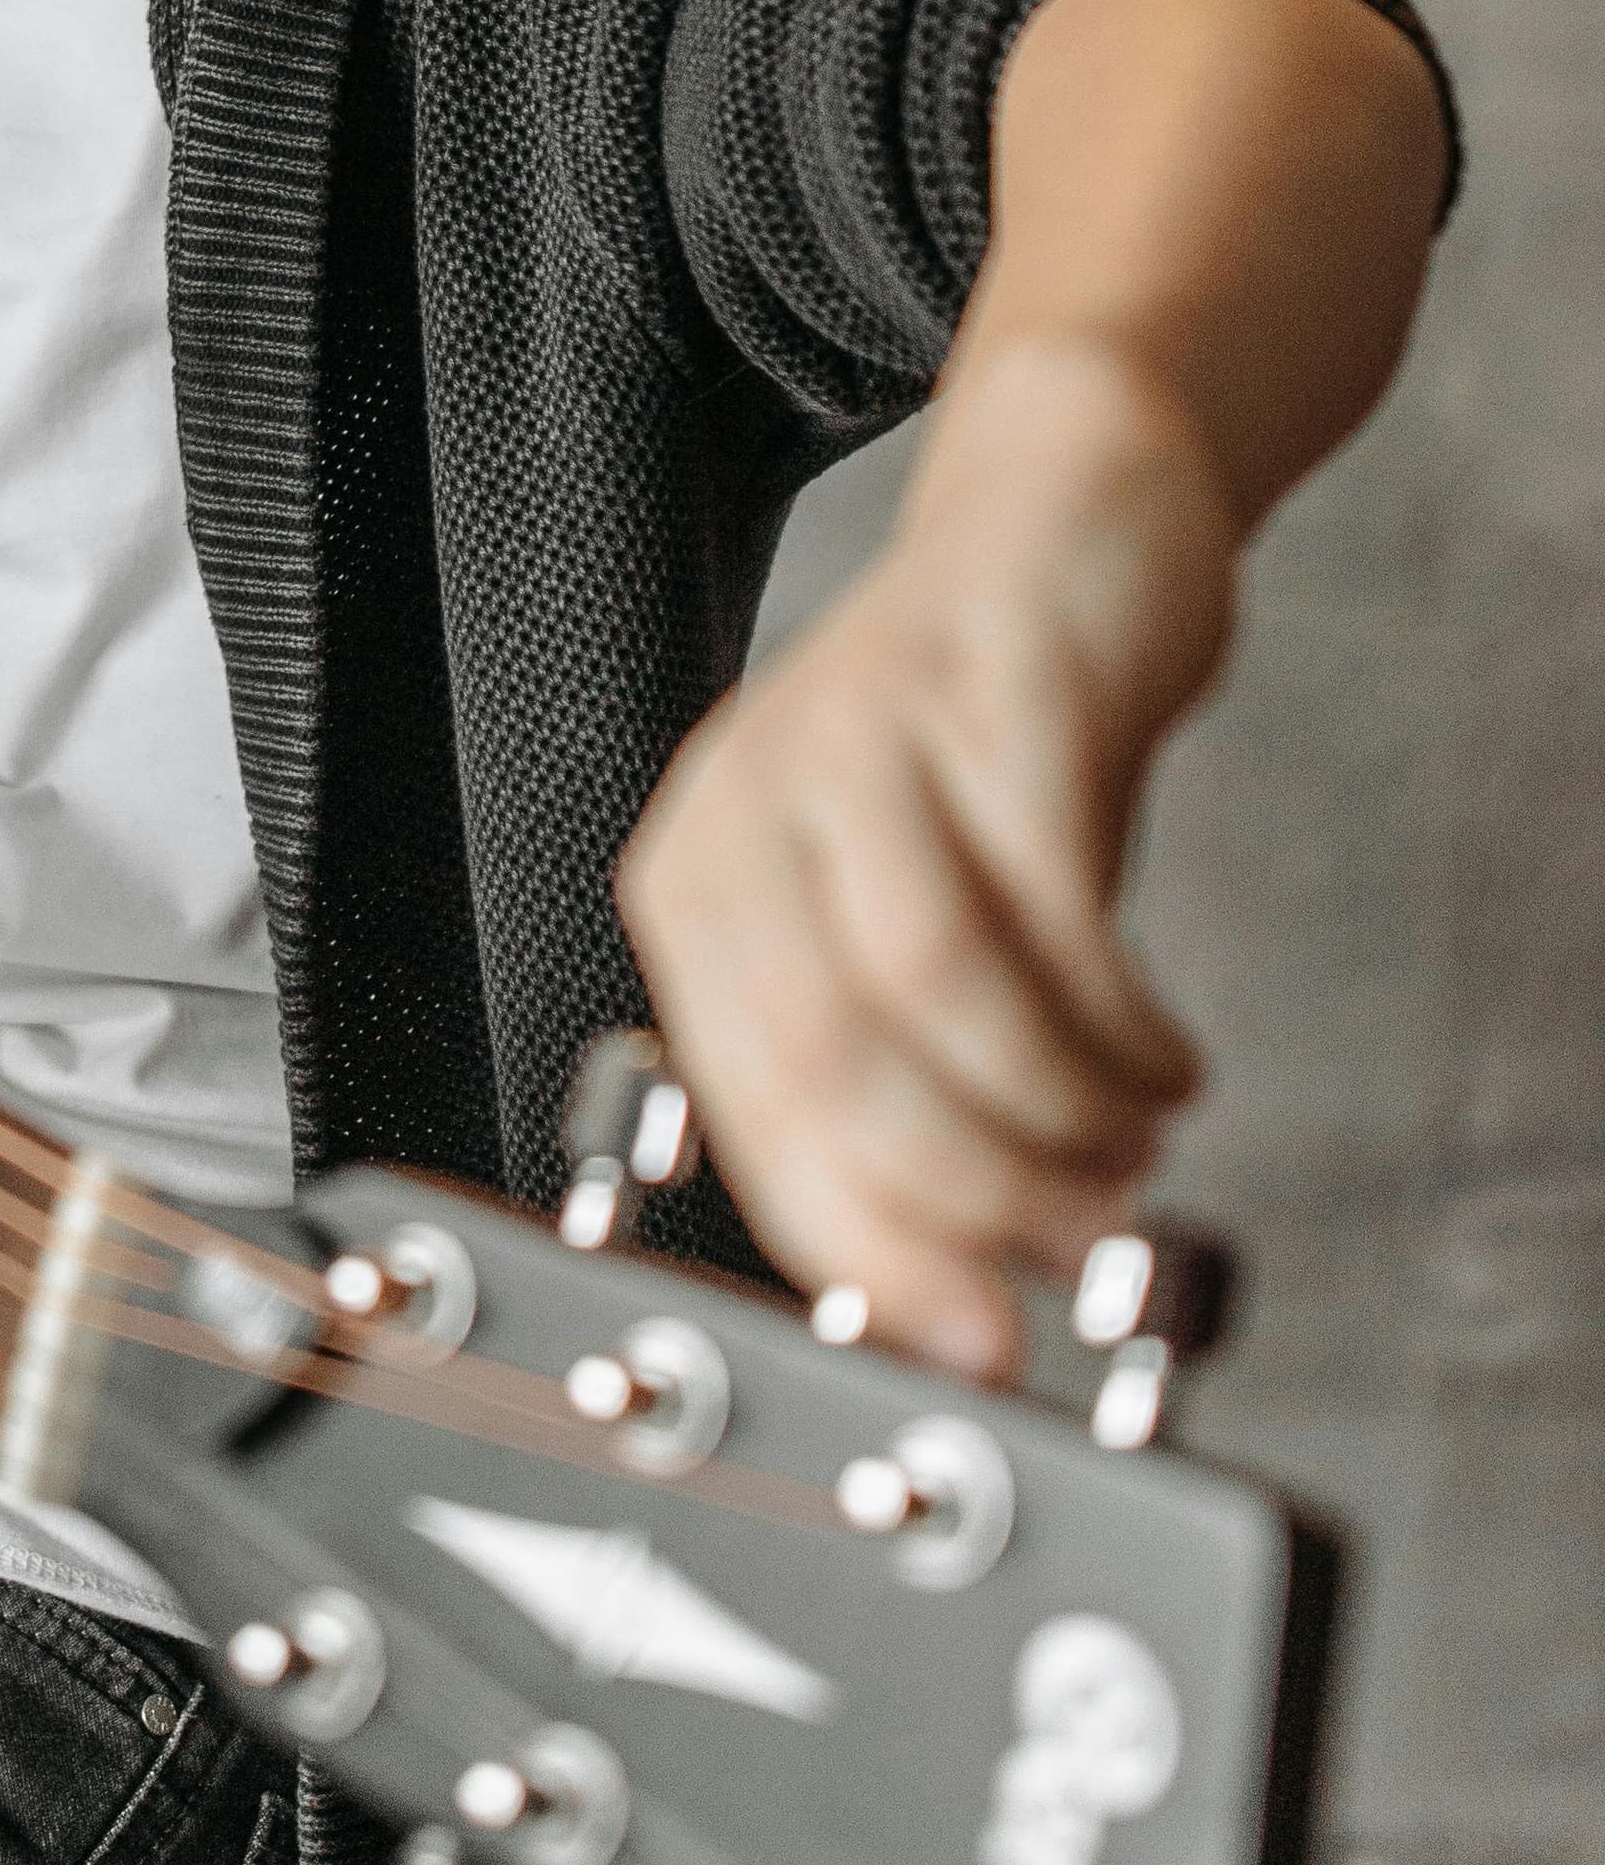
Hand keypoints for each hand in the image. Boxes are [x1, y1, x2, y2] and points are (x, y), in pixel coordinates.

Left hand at [619, 333, 1232, 1377]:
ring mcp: (862, 731)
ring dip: (1054, 1110)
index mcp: (698, 881)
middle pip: (833, 1056)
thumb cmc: (974, 756)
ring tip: (1129, 1144)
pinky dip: (1120, 1016)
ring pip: (933, 982)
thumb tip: (950, 1302)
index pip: (754, 1111)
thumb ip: (896, 1088)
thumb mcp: (890, 921)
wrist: (1056, 524)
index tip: (974, 1340)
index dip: (871, 1252)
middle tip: (1079, 1247)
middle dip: (971, 1196)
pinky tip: (1165, 1058)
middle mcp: (749, 799)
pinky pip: (1052, 891)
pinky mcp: (989, 689)